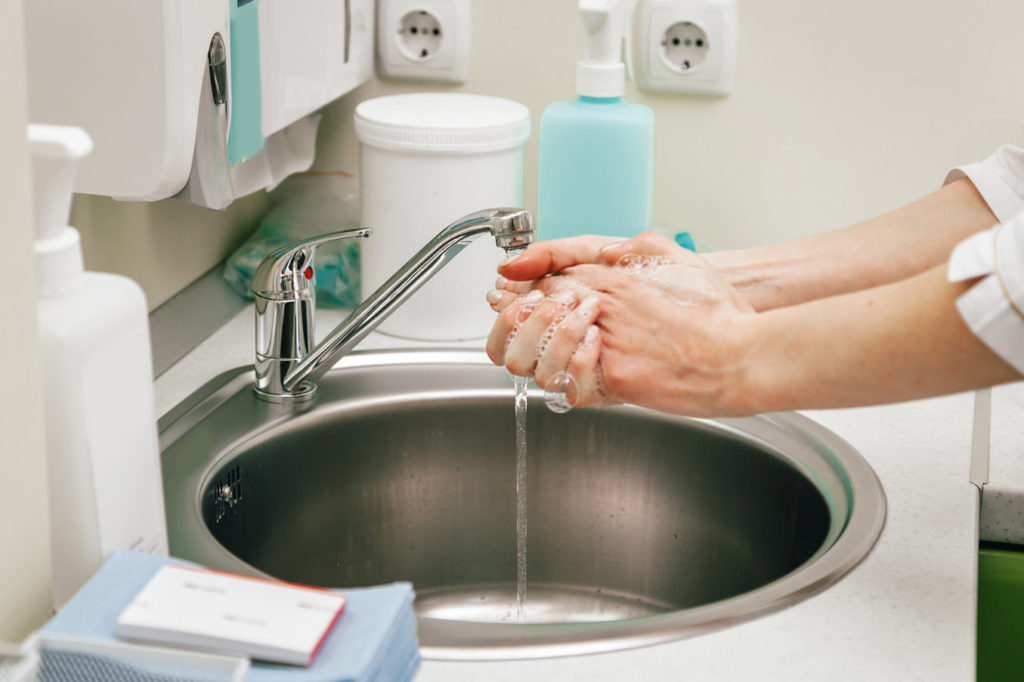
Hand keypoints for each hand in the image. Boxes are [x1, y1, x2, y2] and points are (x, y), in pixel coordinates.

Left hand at [485, 232, 757, 415]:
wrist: (743, 356)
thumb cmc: (719, 315)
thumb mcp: (679, 261)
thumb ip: (640, 249)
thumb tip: (610, 254)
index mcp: (614, 278)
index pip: (547, 276)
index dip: (521, 287)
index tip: (507, 294)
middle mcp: (603, 307)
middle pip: (534, 310)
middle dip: (515, 319)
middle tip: (513, 327)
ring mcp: (606, 344)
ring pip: (542, 348)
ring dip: (535, 353)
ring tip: (541, 357)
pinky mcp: (614, 378)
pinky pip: (568, 382)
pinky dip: (563, 380)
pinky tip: (570, 377)